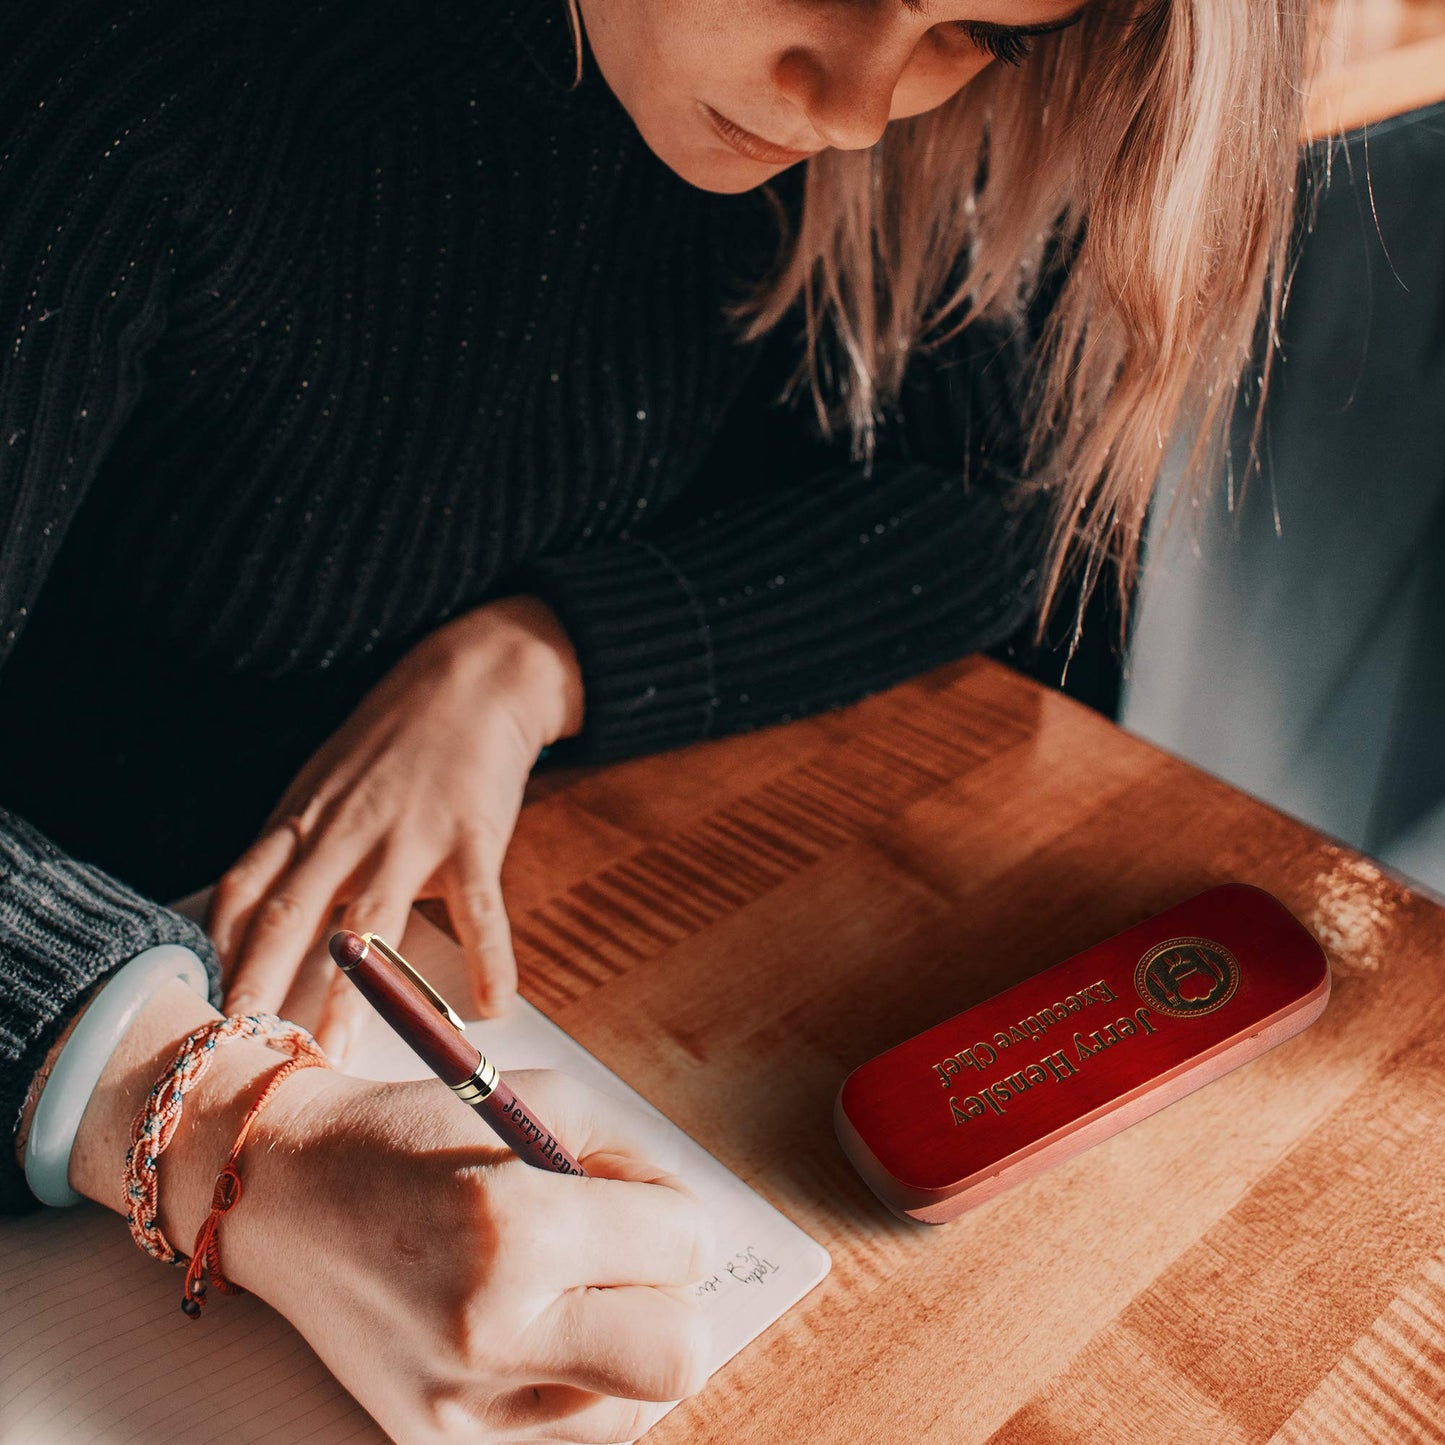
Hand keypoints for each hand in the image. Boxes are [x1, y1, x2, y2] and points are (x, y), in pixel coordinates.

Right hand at [67, 984, 712, 1444]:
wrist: (289, 1192)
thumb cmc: (418, 1134)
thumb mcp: (539, 1105)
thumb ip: (634, 1163)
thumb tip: (691, 1232)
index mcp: (517, 1229)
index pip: (684, 1250)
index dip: (675, 1218)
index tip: (638, 1203)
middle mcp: (492, 1330)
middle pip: (678, 1358)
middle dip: (671, 1302)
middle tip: (627, 1266)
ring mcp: (461, 1404)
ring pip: (631, 1414)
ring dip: (625, 1354)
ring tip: (572, 1300)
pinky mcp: (435, 1443)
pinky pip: (563, 1437)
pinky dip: (573, 1390)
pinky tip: (534, 1336)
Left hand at [209, 596, 584, 1061]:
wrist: (472, 679)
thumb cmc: (394, 740)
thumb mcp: (325, 782)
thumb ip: (296, 848)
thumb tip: (252, 924)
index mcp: (304, 819)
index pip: (243, 890)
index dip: (219, 949)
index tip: (206, 1006)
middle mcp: (346, 831)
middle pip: (291, 915)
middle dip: (261, 983)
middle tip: (242, 1046)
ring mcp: (410, 833)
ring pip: (373, 922)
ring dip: (352, 992)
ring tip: (337, 1051)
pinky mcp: (473, 834)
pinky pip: (478, 906)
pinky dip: (487, 956)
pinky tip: (490, 1005)